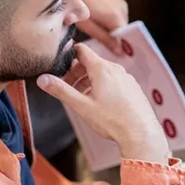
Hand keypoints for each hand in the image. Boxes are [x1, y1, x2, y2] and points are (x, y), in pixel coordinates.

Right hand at [36, 44, 169, 162]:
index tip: (60, 66)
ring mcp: (126, 78)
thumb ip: (62, 91)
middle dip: (76, 72)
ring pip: (103, 72)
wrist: (141, 134)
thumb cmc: (113, 121)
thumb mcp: (82, 106)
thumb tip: (43, 79)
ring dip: (88, 80)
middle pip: (91, 62)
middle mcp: (116, 70)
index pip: (81, 50)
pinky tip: (99, 102)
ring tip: (81, 97)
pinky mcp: (133, 88)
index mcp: (102, 70)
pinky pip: (114, 80)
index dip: (68, 55)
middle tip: (67, 87)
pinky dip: (103, 86)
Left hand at [68, 0, 128, 55]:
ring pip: (121, 25)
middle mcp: (122, 9)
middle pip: (124, 32)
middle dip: (115, 39)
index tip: (114, 56)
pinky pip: (119, 17)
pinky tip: (100, 22)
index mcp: (115, 16)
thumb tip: (120, 52)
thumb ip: (105, 39)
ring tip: (98, 32)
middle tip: (102, 45)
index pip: (125, 38)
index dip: (119, 48)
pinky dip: (112, 23)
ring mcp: (121, 3)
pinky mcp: (117, 0)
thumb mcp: (88, 27)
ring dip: (113, 31)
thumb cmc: (74, 7)